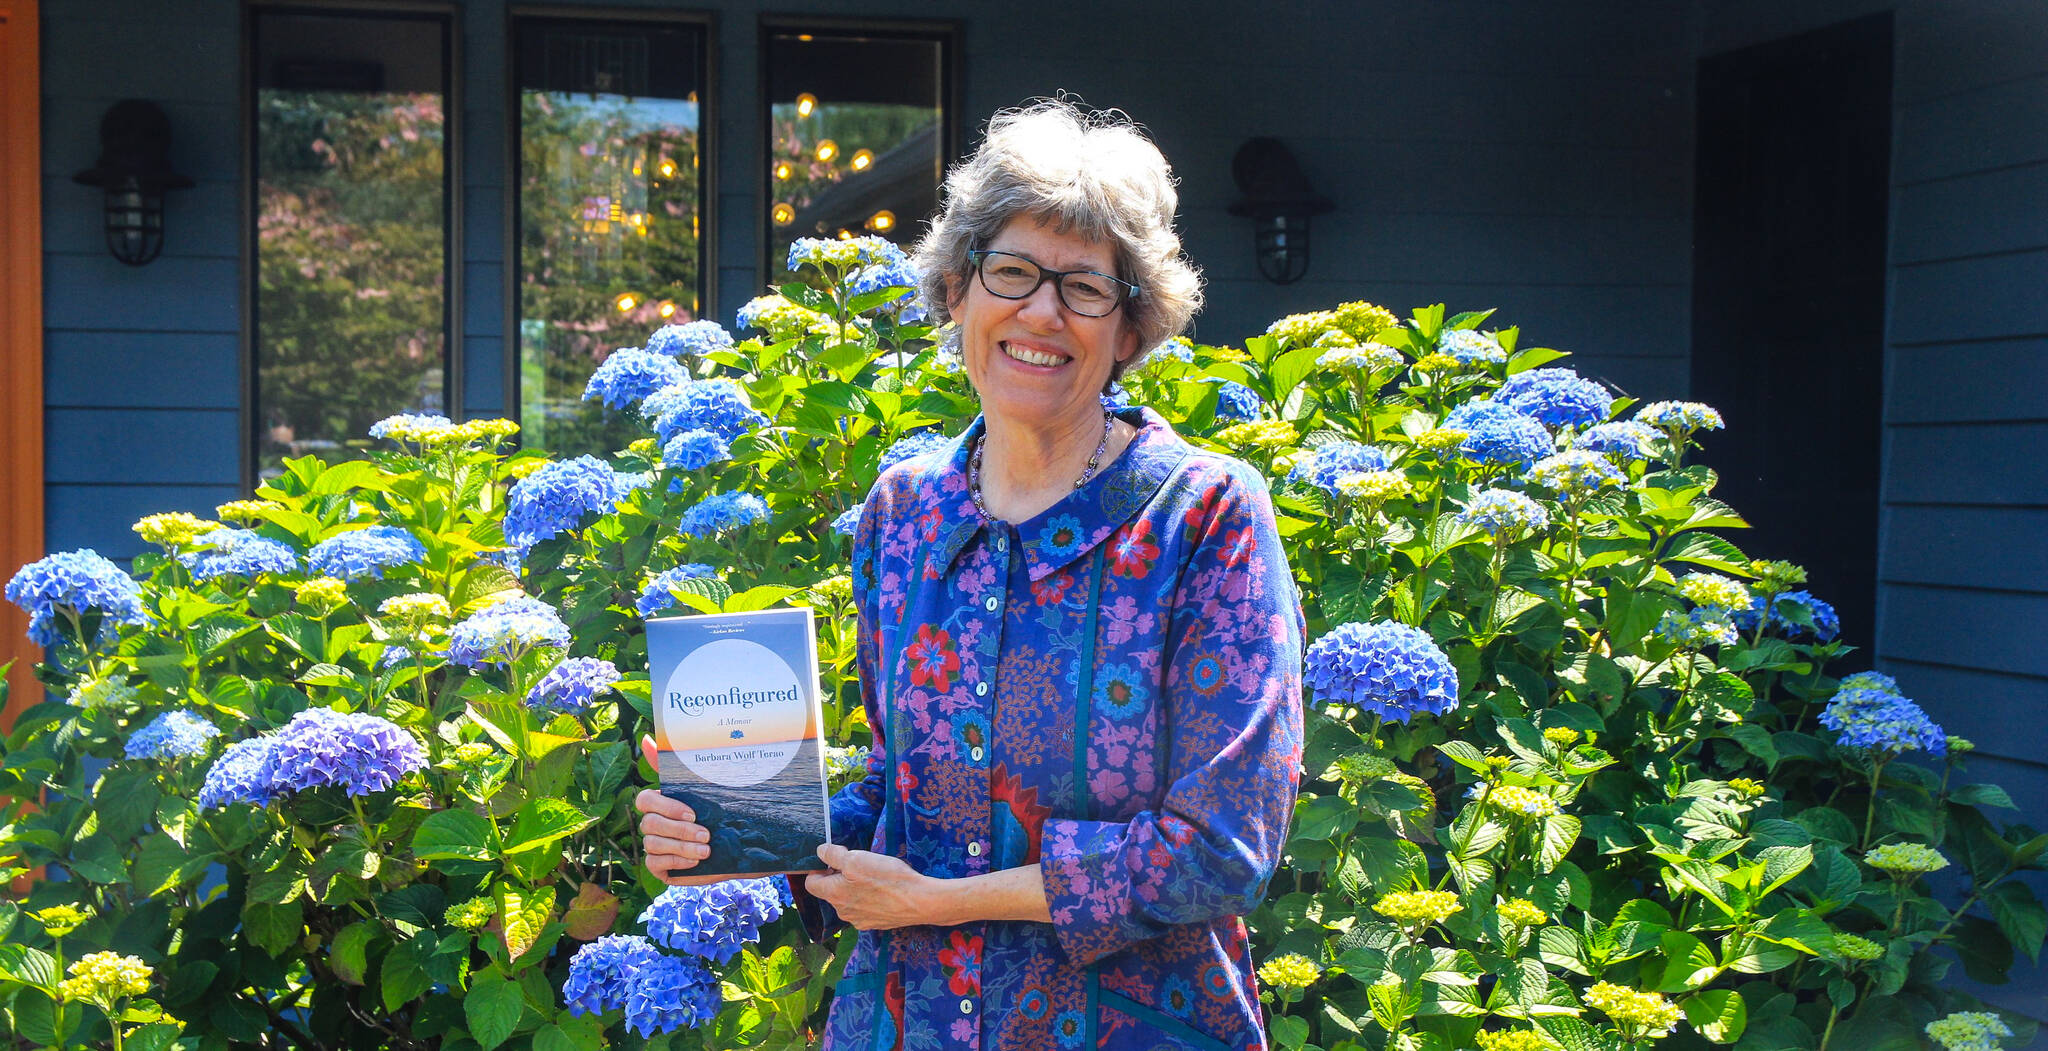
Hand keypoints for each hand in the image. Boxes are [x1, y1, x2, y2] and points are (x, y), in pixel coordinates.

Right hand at [637, 735, 726, 886]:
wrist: (737, 849)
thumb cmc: (720, 815)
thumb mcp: (706, 789)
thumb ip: (678, 766)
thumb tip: (646, 738)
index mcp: (662, 803)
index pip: (644, 800)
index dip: (666, 807)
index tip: (693, 812)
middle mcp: (654, 823)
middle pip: (649, 823)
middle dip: (679, 830)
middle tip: (705, 833)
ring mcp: (654, 846)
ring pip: (652, 844)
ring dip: (682, 846)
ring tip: (706, 849)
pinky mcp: (658, 866)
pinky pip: (655, 863)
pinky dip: (676, 860)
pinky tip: (695, 860)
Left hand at [805, 844, 947, 929]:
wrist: (919, 901)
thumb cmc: (887, 878)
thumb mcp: (856, 858)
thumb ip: (833, 855)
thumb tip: (820, 852)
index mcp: (834, 895)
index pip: (811, 883)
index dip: (820, 868)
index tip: (836, 860)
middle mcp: (842, 912)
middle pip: (831, 891)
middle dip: (840, 877)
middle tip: (860, 865)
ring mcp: (858, 920)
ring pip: (848, 900)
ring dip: (855, 888)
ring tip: (875, 878)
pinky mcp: (874, 924)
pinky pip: (864, 909)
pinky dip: (869, 899)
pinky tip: (883, 891)